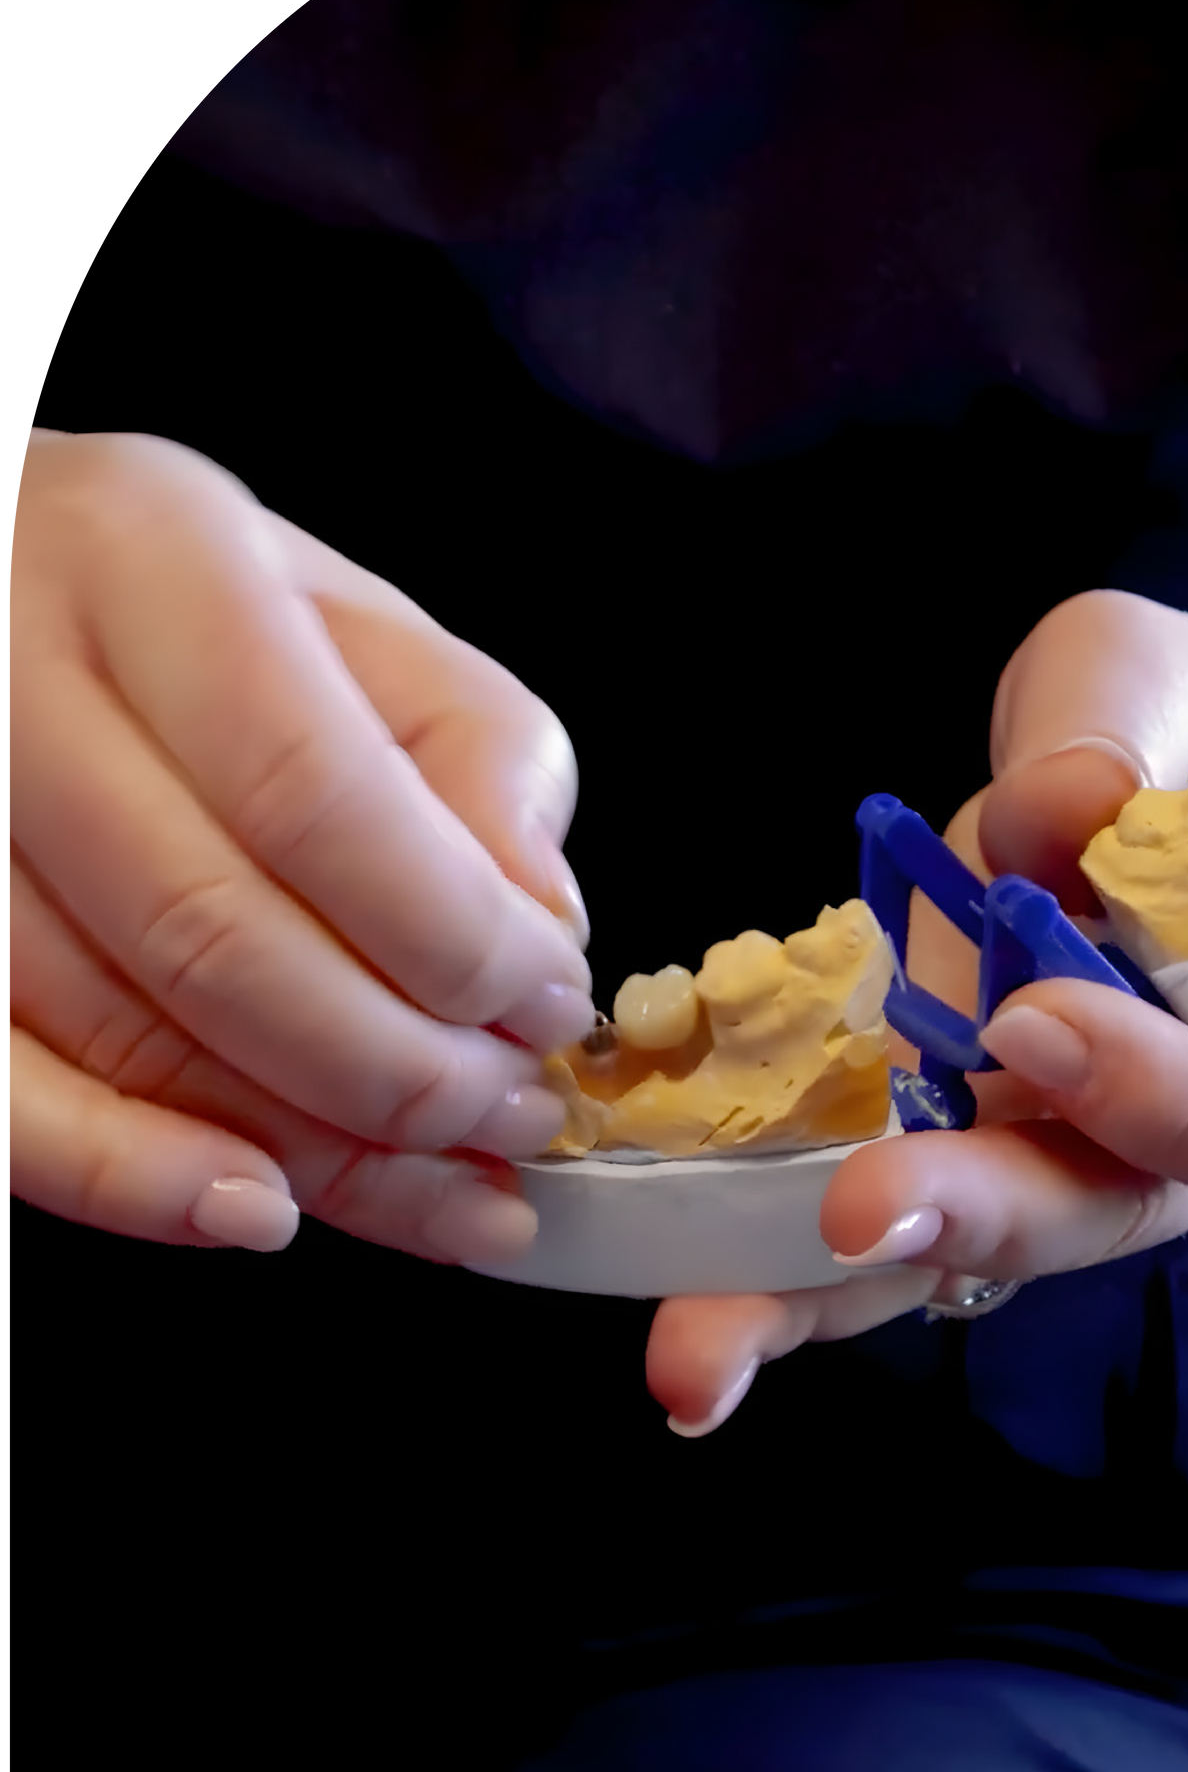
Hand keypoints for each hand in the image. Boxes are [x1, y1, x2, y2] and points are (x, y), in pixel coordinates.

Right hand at [10, 429, 594, 1262]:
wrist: (4, 585)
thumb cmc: (205, 617)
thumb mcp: (369, 629)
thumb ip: (479, 758)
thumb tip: (538, 928)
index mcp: (151, 561)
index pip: (313, 790)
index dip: (453, 933)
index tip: (549, 1004)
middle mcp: (4, 676)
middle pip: (209, 932)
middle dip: (401, 1066)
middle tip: (515, 1111)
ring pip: (115, 1032)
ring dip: (311, 1144)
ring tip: (456, 1177)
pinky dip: (130, 1179)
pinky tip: (263, 1210)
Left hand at [644, 590, 1187, 1434]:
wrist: (1165, 781)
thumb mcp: (1167, 687)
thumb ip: (1124, 735)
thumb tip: (1058, 807)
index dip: (1160, 1091)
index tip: (1037, 1020)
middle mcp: (1164, 1131)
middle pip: (1090, 1213)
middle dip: (970, 1221)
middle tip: (858, 1222)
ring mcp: (1035, 1142)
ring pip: (948, 1250)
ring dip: (821, 1298)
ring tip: (698, 1358)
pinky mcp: (924, 1125)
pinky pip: (851, 1201)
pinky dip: (759, 1244)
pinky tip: (664, 1278)